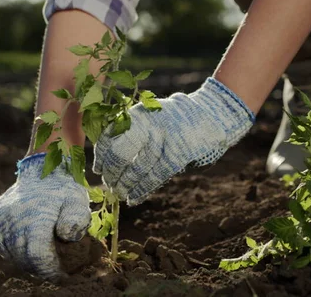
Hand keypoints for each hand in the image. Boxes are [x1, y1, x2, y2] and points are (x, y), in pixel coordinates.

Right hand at [0, 154, 90, 279]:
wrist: (44, 170)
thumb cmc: (64, 189)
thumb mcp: (78, 202)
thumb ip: (76, 220)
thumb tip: (65, 236)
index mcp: (34, 217)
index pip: (38, 255)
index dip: (49, 269)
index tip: (61, 275)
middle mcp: (12, 220)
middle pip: (24, 258)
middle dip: (40, 268)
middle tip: (54, 269)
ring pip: (11, 254)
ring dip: (27, 260)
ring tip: (43, 258)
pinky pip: (1, 245)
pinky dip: (14, 251)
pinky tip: (28, 247)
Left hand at [93, 77, 254, 204]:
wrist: (211, 114)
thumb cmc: (174, 119)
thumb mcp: (150, 115)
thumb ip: (131, 130)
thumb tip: (107, 160)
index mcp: (138, 113)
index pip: (111, 136)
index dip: (102, 157)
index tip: (98, 170)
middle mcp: (150, 123)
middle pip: (122, 152)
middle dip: (112, 172)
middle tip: (109, 185)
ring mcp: (166, 138)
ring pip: (139, 167)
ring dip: (126, 185)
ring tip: (121, 194)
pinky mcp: (180, 152)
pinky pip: (157, 176)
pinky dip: (143, 190)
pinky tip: (135, 198)